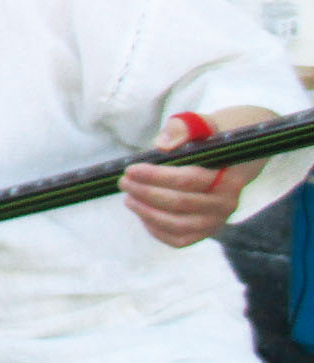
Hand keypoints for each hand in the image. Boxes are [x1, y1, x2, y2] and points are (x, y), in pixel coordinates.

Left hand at [122, 108, 269, 247]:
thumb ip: (182, 129)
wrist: (238, 154)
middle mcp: (226, 202)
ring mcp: (218, 220)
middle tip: (123, 182)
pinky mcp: (208, 230)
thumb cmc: (212, 137)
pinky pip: (181, 239)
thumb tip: (162, 146)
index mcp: (228, 176)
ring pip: (179, 226)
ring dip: (148, 214)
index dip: (155, 176)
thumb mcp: (201, 123)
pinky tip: (143, 215)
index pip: (187, 180)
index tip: (130, 169)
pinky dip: (158, 231)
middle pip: (179, 204)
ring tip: (128, 198)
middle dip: (145, 193)